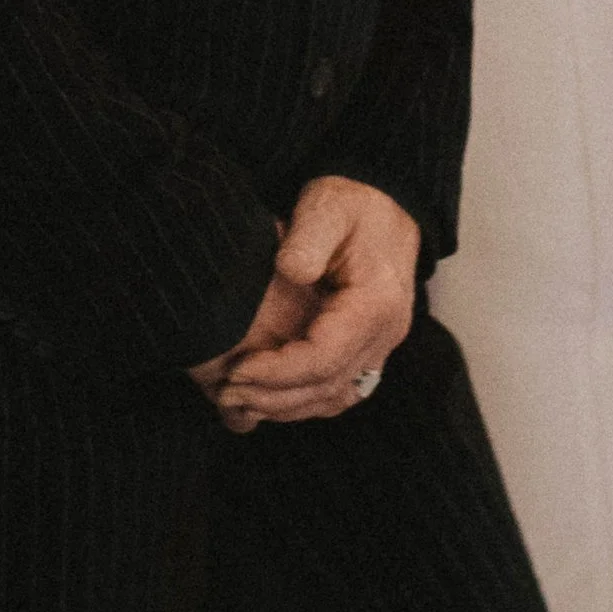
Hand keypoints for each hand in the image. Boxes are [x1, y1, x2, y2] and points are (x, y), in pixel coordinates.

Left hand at [210, 176, 420, 429]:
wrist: (386, 204)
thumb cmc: (353, 205)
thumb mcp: (327, 207)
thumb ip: (307, 238)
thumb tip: (290, 272)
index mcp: (376, 304)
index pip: (324, 358)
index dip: (277, 372)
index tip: (238, 369)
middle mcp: (385, 333)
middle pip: (328, 386)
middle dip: (273, 396)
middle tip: (226, 393)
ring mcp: (381, 345)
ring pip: (336, 397)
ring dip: (287, 406)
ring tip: (241, 402)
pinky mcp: (370, 348)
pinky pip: (340, 390)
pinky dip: (305, 400)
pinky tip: (269, 397)